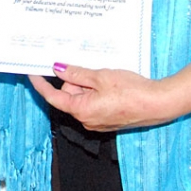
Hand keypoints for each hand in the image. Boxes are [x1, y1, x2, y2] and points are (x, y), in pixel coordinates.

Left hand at [28, 65, 174, 131]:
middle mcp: (87, 119)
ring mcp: (98, 120)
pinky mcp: (108, 118)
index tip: (32, 73)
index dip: (41, 84)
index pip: (53, 97)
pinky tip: (112, 84)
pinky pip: (95, 101)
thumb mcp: (100, 77)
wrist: (158, 104)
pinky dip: (98, 90)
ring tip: (108, 77)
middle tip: (93, 70)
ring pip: (83, 96)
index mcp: (81, 110)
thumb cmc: (132, 91)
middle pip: (70, 94)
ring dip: (89, 84)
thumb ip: (77, 74)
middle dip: (76, 80)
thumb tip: (58, 69)